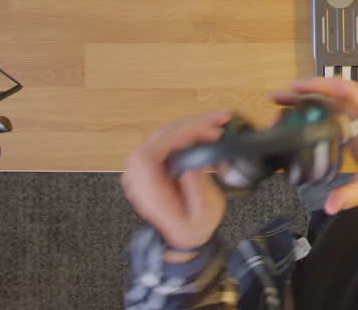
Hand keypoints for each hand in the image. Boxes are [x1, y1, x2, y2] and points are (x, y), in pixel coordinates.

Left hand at [122, 110, 231, 251]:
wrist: (184, 237)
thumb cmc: (191, 228)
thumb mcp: (202, 214)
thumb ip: (195, 188)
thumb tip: (191, 162)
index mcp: (146, 190)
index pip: (151, 153)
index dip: (177, 136)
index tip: (204, 131)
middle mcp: (138, 176)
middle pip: (159, 137)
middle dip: (192, 125)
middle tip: (220, 121)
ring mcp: (143, 167)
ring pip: (164, 133)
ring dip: (192, 124)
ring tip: (218, 122)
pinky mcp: (152, 162)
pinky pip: (167, 138)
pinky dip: (188, 131)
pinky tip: (206, 129)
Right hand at [273, 77, 357, 213]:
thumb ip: (351, 197)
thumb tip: (330, 204)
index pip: (351, 94)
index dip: (326, 86)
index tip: (303, 89)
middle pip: (335, 90)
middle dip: (307, 89)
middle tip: (282, 95)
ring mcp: (356, 119)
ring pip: (330, 97)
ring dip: (306, 96)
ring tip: (281, 100)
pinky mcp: (349, 126)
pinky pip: (329, 109)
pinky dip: (310, 107)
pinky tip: (294, 114)